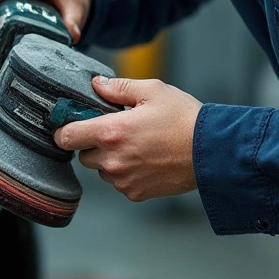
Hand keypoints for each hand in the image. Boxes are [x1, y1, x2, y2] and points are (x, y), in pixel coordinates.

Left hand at [53, 76, 201, 200]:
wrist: (212, 152)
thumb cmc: (184, 119)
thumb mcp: (152, 91)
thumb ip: (118, 88)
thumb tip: (96, 85)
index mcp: (111, 132)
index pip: (67, 136)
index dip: (66, 130)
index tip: (72, 125)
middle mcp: (113, 160)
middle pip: (83, 155)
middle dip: (94, 143)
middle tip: (117, 131)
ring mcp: (123, 180)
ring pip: (102, 170)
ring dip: (110, 159)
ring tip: (138, 145)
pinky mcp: (136, 193)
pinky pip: (119, 183)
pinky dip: (127, 173)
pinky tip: (147, 160)